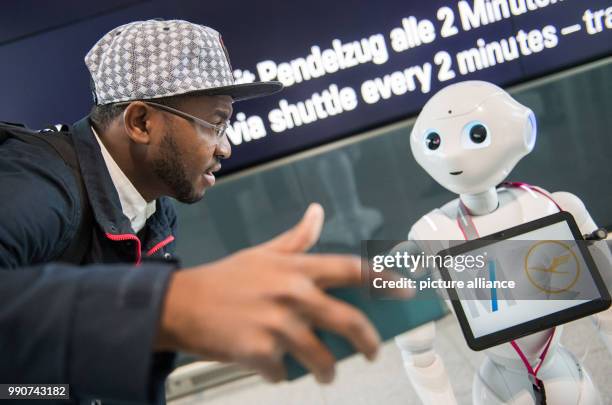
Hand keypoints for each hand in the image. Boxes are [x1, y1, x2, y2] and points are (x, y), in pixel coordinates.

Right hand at [156, 203, 379, 382]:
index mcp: (296, 268)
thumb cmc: (224, 279)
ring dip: (327, 370)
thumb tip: (317, 212)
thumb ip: (296, 239)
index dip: (384, 279)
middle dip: (368, 341)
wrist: (180, 305)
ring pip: (322, 356)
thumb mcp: (262, 253)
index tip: (406, 289)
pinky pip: (286, 372)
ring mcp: (277, 323)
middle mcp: (292, 293)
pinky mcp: (260, 351)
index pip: (351, 270)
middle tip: (372, 352)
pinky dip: (284, 374)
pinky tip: (276, 368)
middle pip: (348, 320)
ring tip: (326, 374)